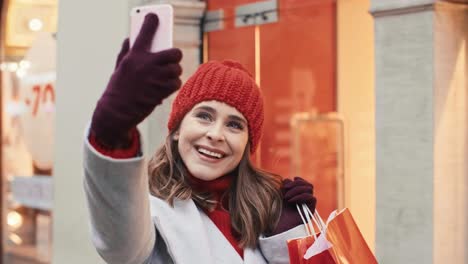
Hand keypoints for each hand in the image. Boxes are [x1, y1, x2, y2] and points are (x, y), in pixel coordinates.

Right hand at [91, 13, 182, 145]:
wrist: (117, 112)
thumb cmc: (118, 89)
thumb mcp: (119, 67)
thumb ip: (126, 51)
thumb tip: (130, 37)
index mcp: (134, 56)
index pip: (145, 32)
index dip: (151, 21)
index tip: (155, 16)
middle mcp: (146, 64)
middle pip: (174, 53)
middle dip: (175, 57)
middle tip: (172, 60)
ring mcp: (155, 78)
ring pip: (176, 70)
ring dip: (174, 73)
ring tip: (167, 76)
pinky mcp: (161, 91)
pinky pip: (176, 83)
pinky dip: (173, 85)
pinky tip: (166, 87)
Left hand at [270, 177, 316, 235]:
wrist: (274, 225)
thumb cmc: (275, 210)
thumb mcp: (279, 194)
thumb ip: (286, 185)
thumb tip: (289, 179)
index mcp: (299, 196)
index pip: (305, 184)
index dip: (298, 180)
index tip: (288, 181)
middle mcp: (305, 201)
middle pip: (308, 185)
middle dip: (296, 184)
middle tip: (284, 189)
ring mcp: (308, 206)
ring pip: (310, 190)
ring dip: (297, 190)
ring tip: (286, 197)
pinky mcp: (310, 212)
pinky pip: (312, 198)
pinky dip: (301, 196)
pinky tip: (291, 201)